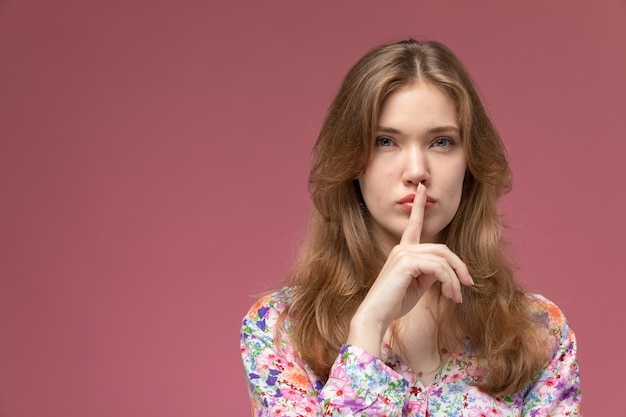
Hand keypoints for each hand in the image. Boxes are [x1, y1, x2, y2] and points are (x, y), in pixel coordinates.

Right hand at [347, 183, 472, 355]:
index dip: (419, 206)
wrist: (376, 315)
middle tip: (468, 284)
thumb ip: (430, 273)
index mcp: (403, 250)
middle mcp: (402, 248)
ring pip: (443, 260)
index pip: (414, 224)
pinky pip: (439, 269)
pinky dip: (449, 282)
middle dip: (459, 266)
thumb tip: (446, 271)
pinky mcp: (407, 262)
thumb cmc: (395, 302)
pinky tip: (450, 296)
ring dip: (455, 280)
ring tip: (456, 297)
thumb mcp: (417, 285)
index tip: (422, 189)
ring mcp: (403, 253)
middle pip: (442, 249)